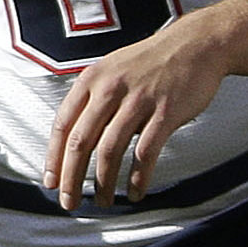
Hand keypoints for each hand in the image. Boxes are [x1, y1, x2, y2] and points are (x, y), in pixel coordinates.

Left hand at [41, 0, 247, 209]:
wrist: (196, 44)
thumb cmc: (151, 62)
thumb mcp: (111, 69)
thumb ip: (92, 100)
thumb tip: (74, 138)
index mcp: (91, 80)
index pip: (62, 125)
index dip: (53, 157)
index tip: (51, 182)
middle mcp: (110, 90)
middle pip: (80, 142)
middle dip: (71, 178)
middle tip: (69, 202)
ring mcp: (138, 101)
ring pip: (110, 151)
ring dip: (103, 183)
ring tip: (102, 202)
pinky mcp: (165, 113)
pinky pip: (145, 153)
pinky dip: (137, 178)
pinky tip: (135, 193)